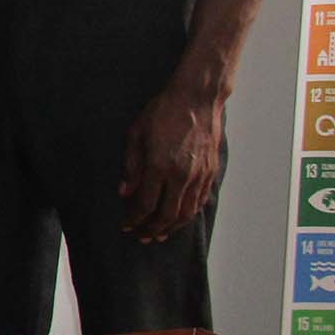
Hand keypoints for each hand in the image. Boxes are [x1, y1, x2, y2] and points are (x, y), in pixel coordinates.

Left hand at [121, 83, 225, 241]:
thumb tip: (124, 192)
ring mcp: (199, 175)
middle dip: (152, 230)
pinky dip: (188, 214)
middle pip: (167, 215)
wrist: (196, 98)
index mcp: (159, 166)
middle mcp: (181, 175)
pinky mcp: (210, 172)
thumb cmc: (163, 111)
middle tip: (141, 236)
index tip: (126, 225)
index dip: (134, 219)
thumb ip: (131, 166)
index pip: (145, 204)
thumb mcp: (136, 134)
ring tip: (159, 234)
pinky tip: (179, 218)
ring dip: (172, 228)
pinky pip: (200, 201)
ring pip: (187, 213)